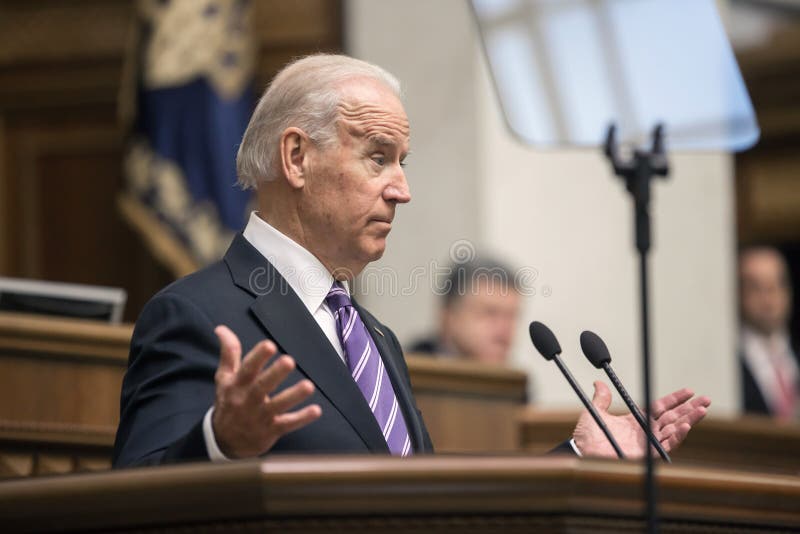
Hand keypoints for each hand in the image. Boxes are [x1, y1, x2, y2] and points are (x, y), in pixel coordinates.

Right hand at [211, 325, 321, 458]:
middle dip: (275, 374)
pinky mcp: (271, 430)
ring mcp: (260, 416)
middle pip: (262, 387)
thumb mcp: (225, 378)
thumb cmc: (229, 402)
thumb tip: (221, 328)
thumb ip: (228, 353)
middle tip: (289, 361)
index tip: (269, 345)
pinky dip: (302, 418)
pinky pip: (288, 424)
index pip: (247, 369)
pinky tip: (316, 410)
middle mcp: (248, 400)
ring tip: (308, 386)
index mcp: (237, 385)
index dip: (258, 357)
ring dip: (293, 396)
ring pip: (278, 406)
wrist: (224, 441)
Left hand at [573, 381, 710, 458]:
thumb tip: (599, 383)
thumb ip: (601, 399)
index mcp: (636, 420)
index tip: (689, 391)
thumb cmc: (588, 437)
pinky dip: (678, 435)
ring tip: (702, 410)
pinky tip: (686, 425)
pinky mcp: (648, 454)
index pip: (661, 407)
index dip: (675, 399)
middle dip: (690, 408)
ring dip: (689, 419)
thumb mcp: (594, 413)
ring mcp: (648, 443)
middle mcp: (645, 431)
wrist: (584, 453)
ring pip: (674, 429)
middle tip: (706, 399)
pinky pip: (667, 445)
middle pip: (673, 417)